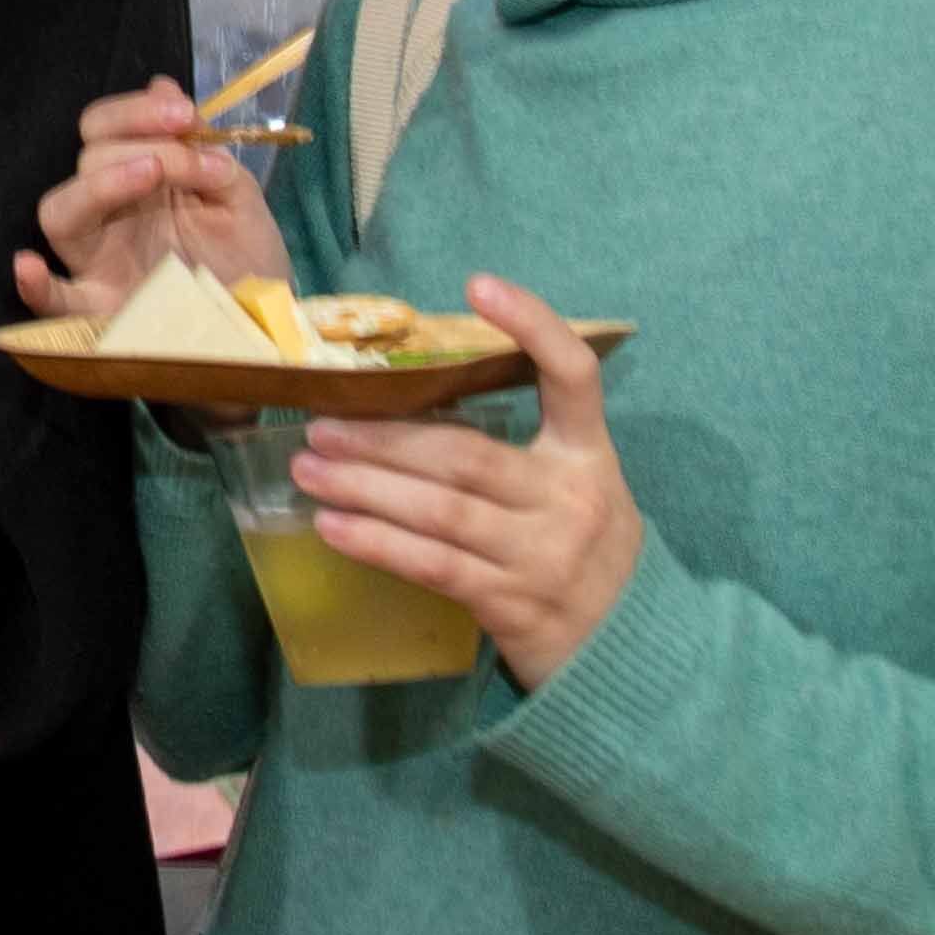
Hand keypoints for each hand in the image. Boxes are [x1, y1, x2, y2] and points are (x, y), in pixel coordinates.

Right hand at [14, 76, 291, 329]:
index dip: (137, 111)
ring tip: (151, 173)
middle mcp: (110, 215)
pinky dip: (36, 287)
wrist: (268, 325)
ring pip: (59, 212)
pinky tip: (28, 267)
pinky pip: (54, 305)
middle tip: (199, 162)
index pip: (106, 129)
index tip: (187, 116)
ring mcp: (100, 263)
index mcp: (138, 180)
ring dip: (99, 183)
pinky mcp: (104, 314)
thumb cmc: (248, 258)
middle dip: (143, 142)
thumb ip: (200, 146)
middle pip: (87, 158)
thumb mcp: (237, 194)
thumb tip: (162, 84)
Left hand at [290, 277, 642, 690]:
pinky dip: (376, 542)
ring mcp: (541, 555)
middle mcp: (570, 499)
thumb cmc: (583, 552)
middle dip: (385, 437)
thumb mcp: (578, 488)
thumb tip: (411, 406)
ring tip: (307, 469)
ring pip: (440, 510)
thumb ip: (521, 449)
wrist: (626, 650)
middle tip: (320, 422)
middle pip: (467, 454)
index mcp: (591, 455)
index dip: (533, 325)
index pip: (573, 376)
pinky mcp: (510, 604)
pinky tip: (333, 525)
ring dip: (364, 487)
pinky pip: (431, 565)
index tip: (479, 284)